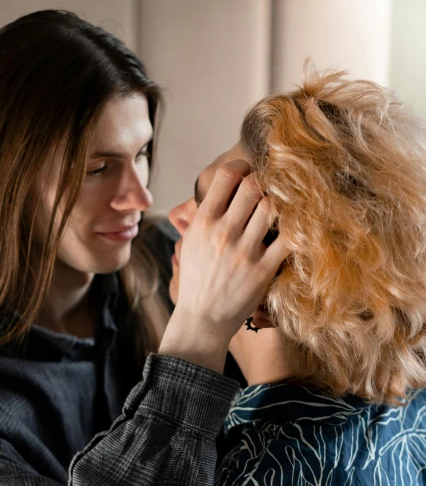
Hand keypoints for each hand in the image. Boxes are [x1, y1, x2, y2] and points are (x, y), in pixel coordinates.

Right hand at [159, 161, 287, 372]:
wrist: (202, 318)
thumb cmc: (197, 278)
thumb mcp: (190, 241)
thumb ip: (205, 214)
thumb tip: (221, 188)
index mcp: (203, 222)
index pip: (227, 175)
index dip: (242, 167)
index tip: (249, 173)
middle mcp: (223, 232)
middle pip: (253, 186)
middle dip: (264, 183)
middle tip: (269, 190)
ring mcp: (245, 251)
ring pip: (273, 207)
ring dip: (280, 204)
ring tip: (280, 209)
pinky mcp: (264, 269)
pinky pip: (288, 238)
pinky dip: (295, 229)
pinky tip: (294, 229)